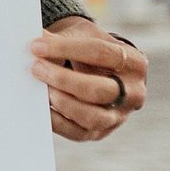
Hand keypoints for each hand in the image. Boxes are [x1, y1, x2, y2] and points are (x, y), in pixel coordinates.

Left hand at [30, 16, 146, 142]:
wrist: (93, 69)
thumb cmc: (86, 51)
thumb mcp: (81, 37)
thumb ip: (61, 40)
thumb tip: (36, 43)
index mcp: (134, 62)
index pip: (101, 53)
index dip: (66, 48)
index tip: (37, 46)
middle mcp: (133, 92)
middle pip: (98, 90)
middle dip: (62, 79)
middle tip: (36, 68)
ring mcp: (118, 116)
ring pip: (91, 116)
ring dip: (62, 102)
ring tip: (42, 89)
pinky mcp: (100, 132)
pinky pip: (78, 133)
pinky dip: (57, 122)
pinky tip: (42, 108)